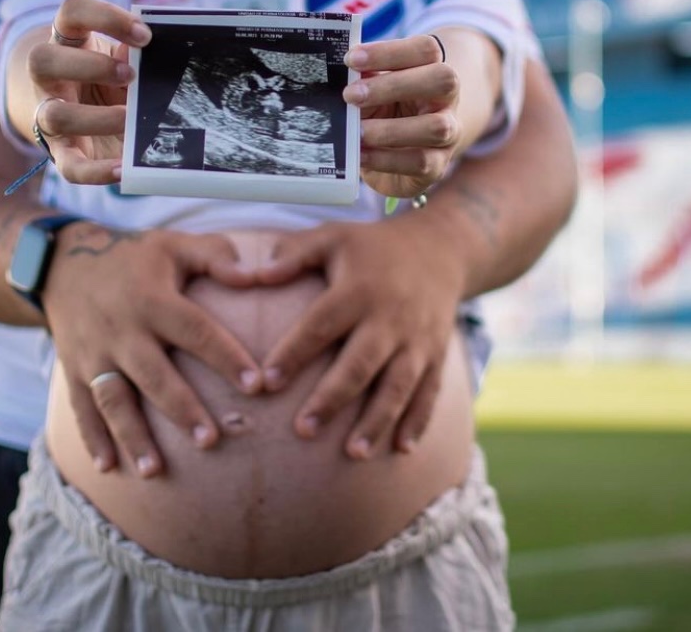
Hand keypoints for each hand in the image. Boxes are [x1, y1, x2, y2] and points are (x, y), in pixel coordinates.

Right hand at [25, 0, 150, 183]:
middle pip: (43, 59)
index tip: (145, 35)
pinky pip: (70, 166)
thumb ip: (137, 53)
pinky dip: (96, 172)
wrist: (84, 114)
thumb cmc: (112, 78)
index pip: (72, 11)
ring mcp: (49, 114)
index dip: (104, 16)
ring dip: (95, 118)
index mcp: (68, 41)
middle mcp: (49, 77)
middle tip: (130, 75)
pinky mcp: (62, 152)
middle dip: (88, 66)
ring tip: (128, 119)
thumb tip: (159, 51)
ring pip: (53, 114)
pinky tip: (124, 170)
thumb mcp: (123, 60)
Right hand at [43, 223, 260, 476]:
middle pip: (154, 374)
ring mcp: (93, 353)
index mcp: (153, 299)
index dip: (226, 356)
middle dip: (181, 409)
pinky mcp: (71, 369)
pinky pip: (80, 407)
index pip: (195, 330)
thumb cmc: (137, 257)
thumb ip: (216, 257)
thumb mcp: (175, 245)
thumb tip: (256, 275)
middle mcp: (122, 330)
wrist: (62, 263)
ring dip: (132, 435)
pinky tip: (108, 468)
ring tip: (155, 471)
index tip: (257, 384)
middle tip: (210, 441)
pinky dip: (92, 438)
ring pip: (113, 399)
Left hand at [237, 216, 466, 459]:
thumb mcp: (333, 237)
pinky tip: (402, 450)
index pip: (322, 324)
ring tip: (354, 453)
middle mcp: (390, 318)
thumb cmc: (372, 248)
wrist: (441, 250)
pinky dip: (418, 422)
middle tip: (303, 430)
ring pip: (398, 386)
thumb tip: (250, 276)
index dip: (294, 352)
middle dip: (333, 399)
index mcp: (359, 290)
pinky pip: (429, 392)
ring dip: (377, 421)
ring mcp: (417, 341)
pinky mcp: (436, 356)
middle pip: (360, 363)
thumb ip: (292, 255)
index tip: (266, 381)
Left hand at [345, 34, 461, 198]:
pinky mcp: (438, 165)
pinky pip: (419, 162)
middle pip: (442, 79)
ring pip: (437, 127)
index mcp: (432, 70)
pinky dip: (385, 159)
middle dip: (394, 85)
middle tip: (351, 95)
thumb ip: (362, 80)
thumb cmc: (383, 113)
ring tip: (357, 132)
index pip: (425, 49)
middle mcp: (448, 99)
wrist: (399, 157)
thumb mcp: (372, 92)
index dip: (389, 52)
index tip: (351, 59)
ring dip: (391, 129)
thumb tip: (342, 76)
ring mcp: (449, 133)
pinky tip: (361, 154)